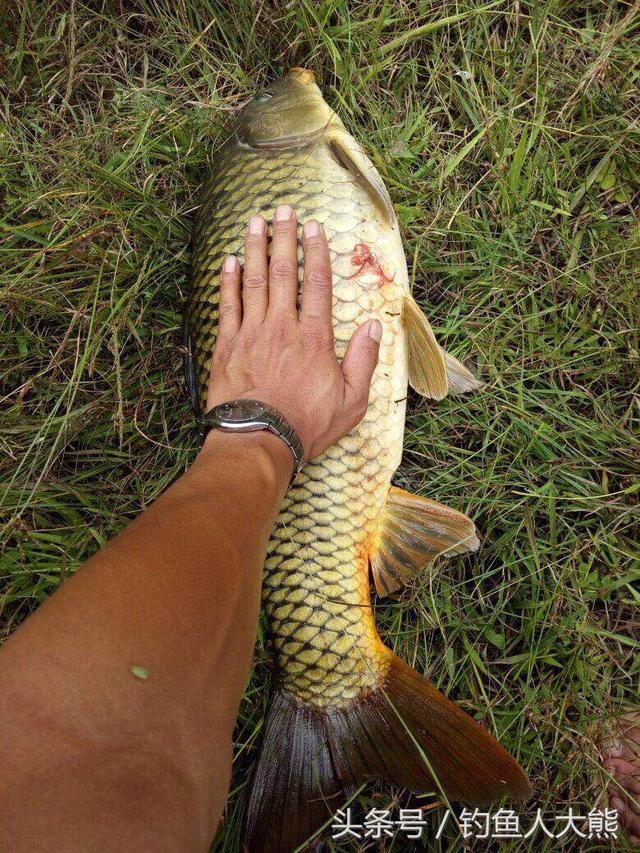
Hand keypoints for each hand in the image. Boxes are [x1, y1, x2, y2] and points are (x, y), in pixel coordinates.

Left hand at [205, 205, 381, 461]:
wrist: (258, 440)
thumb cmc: (306, 424)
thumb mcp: (350, 401)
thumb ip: (363, 361)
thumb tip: (376, 328)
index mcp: (314, 338)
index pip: (316, 284)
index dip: (315, 251)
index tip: (313, 227)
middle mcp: (283, 327)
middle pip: (283, 273)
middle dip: (283, 238)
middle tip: (282, 210)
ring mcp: (252, 334)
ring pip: (254, 281)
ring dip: (255, 249)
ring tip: (255, 222)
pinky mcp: (227, 346)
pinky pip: (227, 305)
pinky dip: (228, 281)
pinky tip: (229, 261)